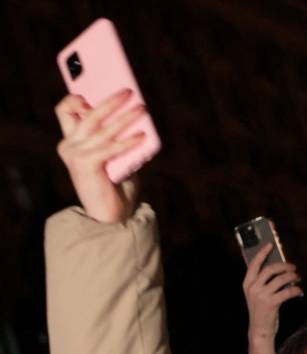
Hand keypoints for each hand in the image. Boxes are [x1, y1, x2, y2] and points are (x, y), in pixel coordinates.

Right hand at [54, 90, 146, 222]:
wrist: (110, 216)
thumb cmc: (114, 184)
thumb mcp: (114, 155)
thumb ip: (116, 137)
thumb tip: (136, 115)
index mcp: (71, 140)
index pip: (65, 110)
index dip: (77, 98)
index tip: (95, 86)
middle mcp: (69, 145)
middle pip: (86, 114)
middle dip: (109, 100)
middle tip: (129, 92)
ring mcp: (75, 155)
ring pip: (102, 128)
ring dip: (125, 117)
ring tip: (142, 109)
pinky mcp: (86, 165)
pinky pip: (110, 148)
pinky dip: (128, 141)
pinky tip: (142, 135)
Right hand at [242, 244, 301, 353]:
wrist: (259, 330)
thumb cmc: (261, 310)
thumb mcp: (258, 294)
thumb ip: (264, 281)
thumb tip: (279, 267)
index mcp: (247, 283)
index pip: (254, 264)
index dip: (262, 252)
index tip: (270, 244)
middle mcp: (252, 288)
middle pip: (271, 269)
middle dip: (284, 266)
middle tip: (293, 267)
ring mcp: (261, 296)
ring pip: (281, 279)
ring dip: (293, 277)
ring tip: (298, 278)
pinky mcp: (271, 304)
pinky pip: (288, 291)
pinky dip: (296, 290)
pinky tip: (299, 291)